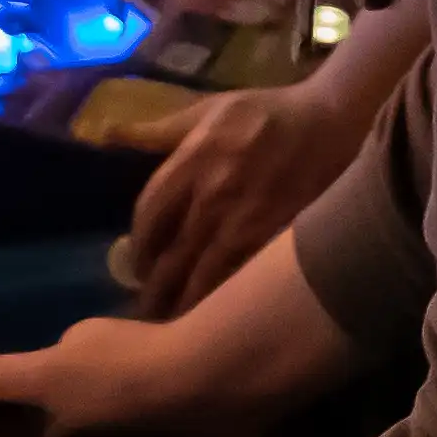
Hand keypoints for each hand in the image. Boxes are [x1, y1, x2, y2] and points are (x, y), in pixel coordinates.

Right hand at [0, 313, 249, 436]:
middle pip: (85, 401)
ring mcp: (159, 393)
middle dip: (71, 432)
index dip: (31, 401)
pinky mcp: (189, 425)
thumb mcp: (49, 377)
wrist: (212, 388)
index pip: (50, 373)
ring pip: (121, 427)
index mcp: (87, 346)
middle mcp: (122, 363)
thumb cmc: (122, 379)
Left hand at [120, 79, 359, 318]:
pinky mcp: (272, 242)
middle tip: (148, 306)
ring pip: (199, 280)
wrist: (330, 121)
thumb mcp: (209, 109)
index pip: (148, 214)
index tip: (136, 263)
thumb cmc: (266, 112)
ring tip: (172, 327)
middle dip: (153, 288)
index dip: (138, 246)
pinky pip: (236, 283)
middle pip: (168, 258)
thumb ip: (156, 128)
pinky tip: (214, 320)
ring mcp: (243, 223)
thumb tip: (105, 132)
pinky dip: (220, 304)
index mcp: (192, 161)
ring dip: (181, 307)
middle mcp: (211, 197)